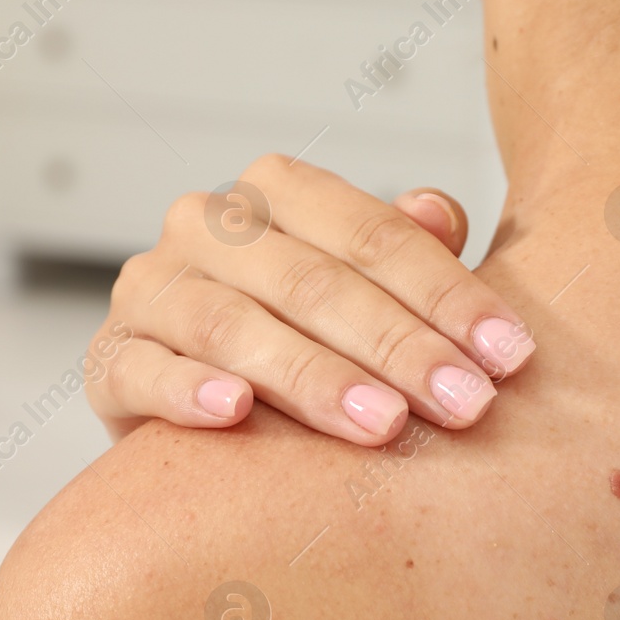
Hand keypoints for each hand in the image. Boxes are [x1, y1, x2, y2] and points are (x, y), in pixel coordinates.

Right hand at [86, 156, 535, 445]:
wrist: (195, 397)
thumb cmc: (302, 335)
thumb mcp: (362, 285)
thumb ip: (404, 247)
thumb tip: (438, 212)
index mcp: (276, 194)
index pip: (374, 236)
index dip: (448, 294)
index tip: (510, 355)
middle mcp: (206, 228)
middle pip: (314, 282)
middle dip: (400, 346)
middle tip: (466, 405)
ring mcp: (151, 292)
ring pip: (235, 326)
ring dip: (314, 377)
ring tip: (383, 425)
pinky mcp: (110, 362)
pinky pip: (144, 373)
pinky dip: (188, 391)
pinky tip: (236, 414)